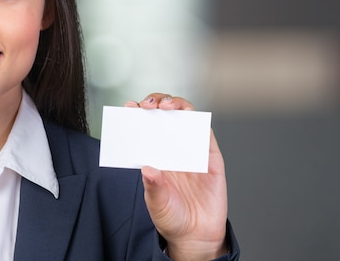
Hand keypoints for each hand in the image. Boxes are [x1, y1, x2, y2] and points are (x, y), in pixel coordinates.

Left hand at [125, 93, 227, 260]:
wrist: (197, 237)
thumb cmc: (172, 217)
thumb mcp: (156, 203)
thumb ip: (153, 186)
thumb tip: (148, 169)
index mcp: (154, 155)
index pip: (144, 127)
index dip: (137, 114)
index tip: (129, 107)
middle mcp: (172, 148)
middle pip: (165, 114)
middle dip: (156, 102)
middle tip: (149, 105)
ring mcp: (191, 150)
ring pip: (186, 117)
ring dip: (178, 105)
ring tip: (167, 106)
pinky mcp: (210, 157)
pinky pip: (206, 134)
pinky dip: (199, 124)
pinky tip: (189, 121)